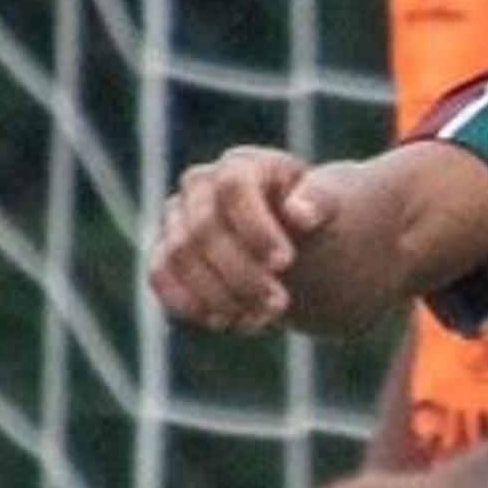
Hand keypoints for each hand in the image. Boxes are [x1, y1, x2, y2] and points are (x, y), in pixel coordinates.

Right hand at [155, 147, 328, 332]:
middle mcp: (199, 186)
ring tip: (261, 319)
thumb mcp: (328, 202)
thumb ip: (319, 201)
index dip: (255, 227)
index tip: (285, 263)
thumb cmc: (308, 214)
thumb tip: (300, 215)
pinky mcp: (165, 252)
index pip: (233, 188)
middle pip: (203, 230)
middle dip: (242, 274)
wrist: (289, 238)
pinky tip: (224, 322)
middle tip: (280, 304)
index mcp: (241, 165)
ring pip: (179, 257)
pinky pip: (159, 276)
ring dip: (220, 296)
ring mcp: (177, 218)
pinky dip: (187, 304)